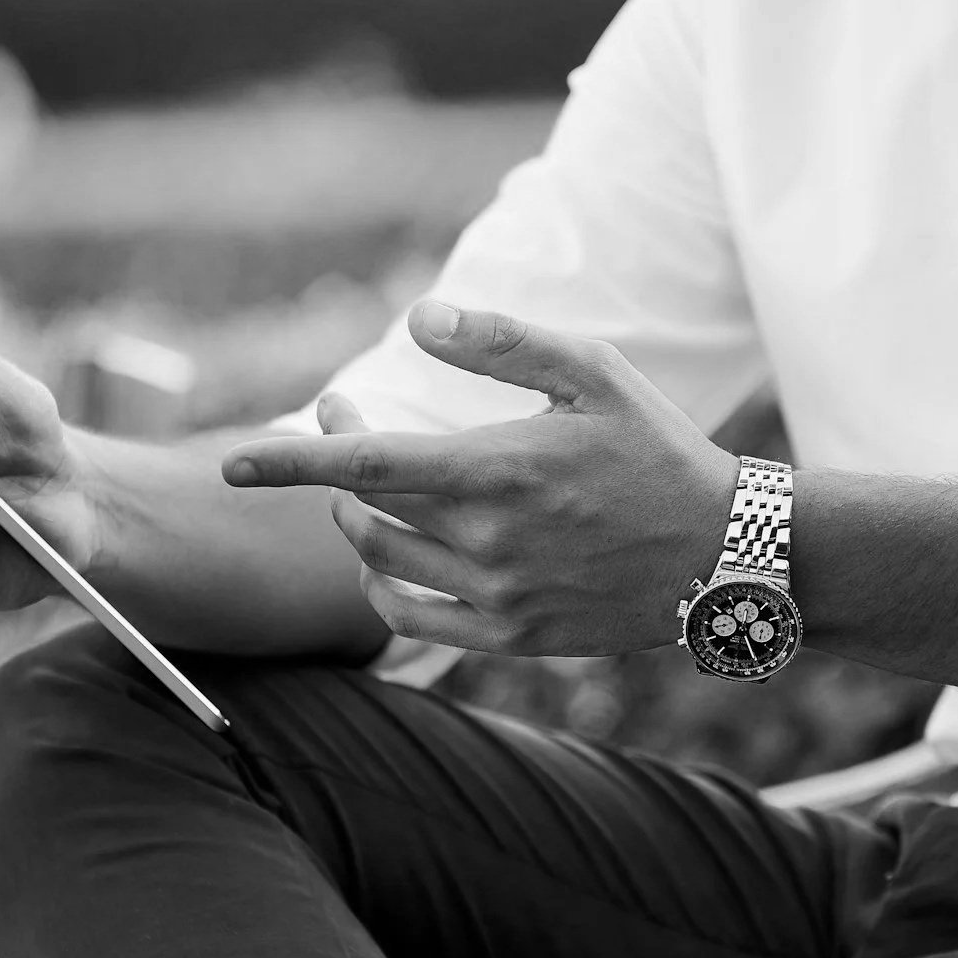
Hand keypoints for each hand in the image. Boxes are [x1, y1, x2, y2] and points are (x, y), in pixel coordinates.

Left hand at [221, 300, 738, 654]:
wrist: (724, 556)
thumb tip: (417, 319)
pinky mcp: (513, 638)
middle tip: (348, 422)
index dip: (288, 461)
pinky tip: (385, 563)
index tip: (233, 462)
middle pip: (364, 510)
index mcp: (498, 470)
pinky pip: (412, 622)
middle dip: (334, 467)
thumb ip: (502, 341)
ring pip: (382, 564)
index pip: (363, 463)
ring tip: (371, 488)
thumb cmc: (659, 451)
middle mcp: (488, 541)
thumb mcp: (594, 372)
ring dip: (357, 524)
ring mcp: (499, 598)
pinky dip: (381, 591)